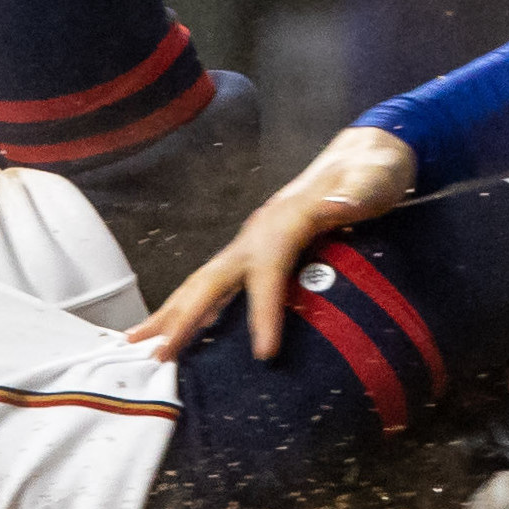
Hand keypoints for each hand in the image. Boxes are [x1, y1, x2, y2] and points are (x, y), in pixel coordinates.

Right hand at [128, 124, 417, 361]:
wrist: (364, 154)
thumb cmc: (371, 173)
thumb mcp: (372, 179)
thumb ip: (356, 191)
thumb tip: (343, 203)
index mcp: (285, 222)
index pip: (267, 272)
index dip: (263, 313)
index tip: (264, 354)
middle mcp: (258, 234)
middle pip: (212, 278)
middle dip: (183, 316)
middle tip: (158, 354)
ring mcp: (252, 243)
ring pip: (204, 282)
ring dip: (172, 312)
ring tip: (137, 342)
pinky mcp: (256, 252)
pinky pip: (218, 285)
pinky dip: (193, 308)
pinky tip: (181, 330)